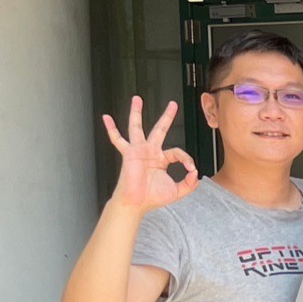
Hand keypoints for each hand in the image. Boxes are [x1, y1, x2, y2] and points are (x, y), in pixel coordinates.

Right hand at [101, 97, 199, 211]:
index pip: (177, 152)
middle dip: (167, 116)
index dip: (187, 159)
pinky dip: (111, 129)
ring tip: (137, 99)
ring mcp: (138, 150)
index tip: (191, 169)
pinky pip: (117, 139)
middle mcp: (150, 152)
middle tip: (173, 104)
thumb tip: (196, 174)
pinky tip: (106, 118)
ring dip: (136, 113)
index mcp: (161, 159)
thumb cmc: (153, 197)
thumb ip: (189, 183)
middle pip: (160, 129)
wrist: (137, 203)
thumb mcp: (178, 191)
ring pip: (137, 127)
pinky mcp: (129, 153)